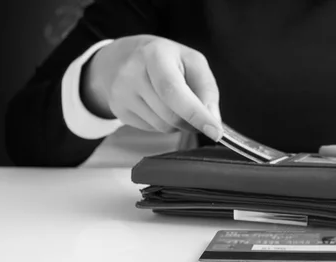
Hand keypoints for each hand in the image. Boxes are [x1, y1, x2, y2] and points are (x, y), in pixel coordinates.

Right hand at [81, 35, 221, 139]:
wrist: (121, 57)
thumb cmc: (166, 59)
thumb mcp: (192, 61)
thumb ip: (207, 89)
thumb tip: (214, 120)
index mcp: (155, 55)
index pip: (174, 91)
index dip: (196, 114)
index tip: (215, 131)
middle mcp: (133, 73)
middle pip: (171, 115)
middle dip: (192, 121)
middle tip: (201, 115)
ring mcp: (122, 94)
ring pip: (163, 126)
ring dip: (178, 123)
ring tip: (175, 103)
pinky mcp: (120, 110)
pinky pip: (152, 129)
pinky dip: (164, 123)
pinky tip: (160, 106)